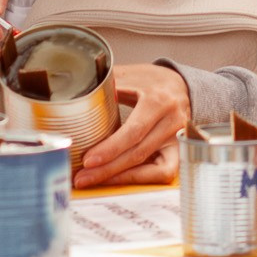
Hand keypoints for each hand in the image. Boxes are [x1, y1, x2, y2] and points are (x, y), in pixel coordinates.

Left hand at [79, 62, 191, 185]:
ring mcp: (178, 140)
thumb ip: (107, 86)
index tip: (87, 160)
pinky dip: (139, 178)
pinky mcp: (180, 152)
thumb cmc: (152, 81)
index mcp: (158, 101)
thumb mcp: (131, 76)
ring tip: (94, 180)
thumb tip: (76, 96)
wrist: (181, 85)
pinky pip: (162, 174)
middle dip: (107, 169)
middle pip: (138, 153)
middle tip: (82, 177)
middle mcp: (172, 122)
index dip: (110, 148)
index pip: (134, 131)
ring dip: (120, 177)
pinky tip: (117, 179)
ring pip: (151, 168)